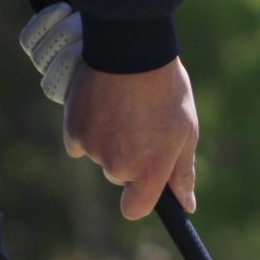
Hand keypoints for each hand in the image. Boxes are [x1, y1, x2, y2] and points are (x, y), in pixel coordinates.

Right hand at [63, 60, 198, 220]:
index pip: (135, 209)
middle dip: (129, 159)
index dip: (139, 199)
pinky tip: (102, 106)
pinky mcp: (73, 130)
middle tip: (141, 124)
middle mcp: (118, 167)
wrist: (131, 50)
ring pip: (100, 155)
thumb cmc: (166, 90)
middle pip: (119, 176)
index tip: (144, 187)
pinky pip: (79, 141)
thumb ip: (183, 173)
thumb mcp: (186, 131)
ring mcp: (93, 150)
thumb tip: (186, 205)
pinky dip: (88, 128)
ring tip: (124, 107)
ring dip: (109, 140)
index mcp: (149, 171)